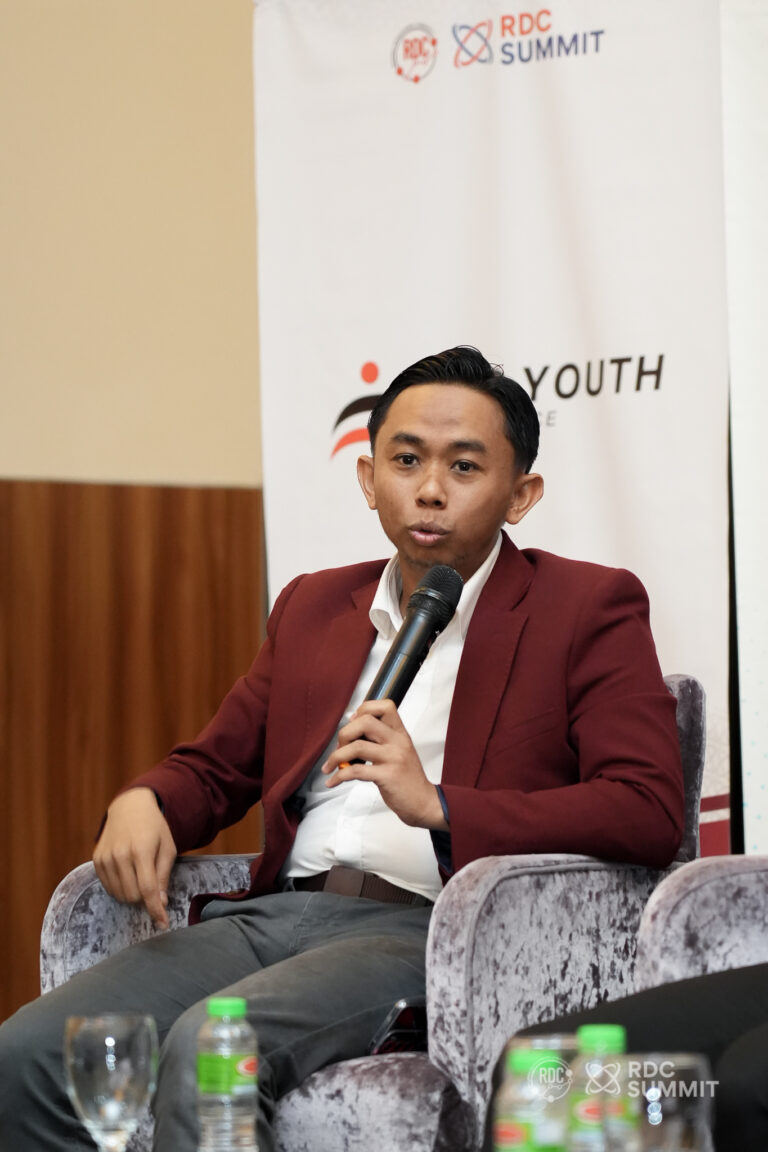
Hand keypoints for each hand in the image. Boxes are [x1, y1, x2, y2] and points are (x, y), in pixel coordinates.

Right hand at [93, 787, 176, 928]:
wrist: (130, 808)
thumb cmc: (154, 828)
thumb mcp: (167, 848)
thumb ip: (163, 876)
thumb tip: (160, 903)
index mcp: (141, 850)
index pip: (147, 889)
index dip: (155, 910)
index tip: (162, 924)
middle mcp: (120, 855)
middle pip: (133, 896)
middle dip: (145, 898)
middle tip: (152, 885)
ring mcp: (105, 858)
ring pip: (120, 895)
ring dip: (133, 894)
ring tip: (140, 876)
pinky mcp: (97, 860)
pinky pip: (109, 888)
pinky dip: (120, 888)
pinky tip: (128, 873)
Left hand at [321, 700, 447, 829]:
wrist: (423, 802)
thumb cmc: (407, 777)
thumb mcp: (398, 751)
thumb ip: (380, 738)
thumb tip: (352, 725)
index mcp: (400, 733)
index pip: (385, 706)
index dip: (364, 709)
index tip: (352, 722)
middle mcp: (398, 742)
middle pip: (365, 722)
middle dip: (344, 733)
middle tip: (340, 748)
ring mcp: (393, 758)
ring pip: (357, 746)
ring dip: (337, 756)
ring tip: (331, 766)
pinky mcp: (387, 776)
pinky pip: (356, 771)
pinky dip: (339, 776)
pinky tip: (333, 781)